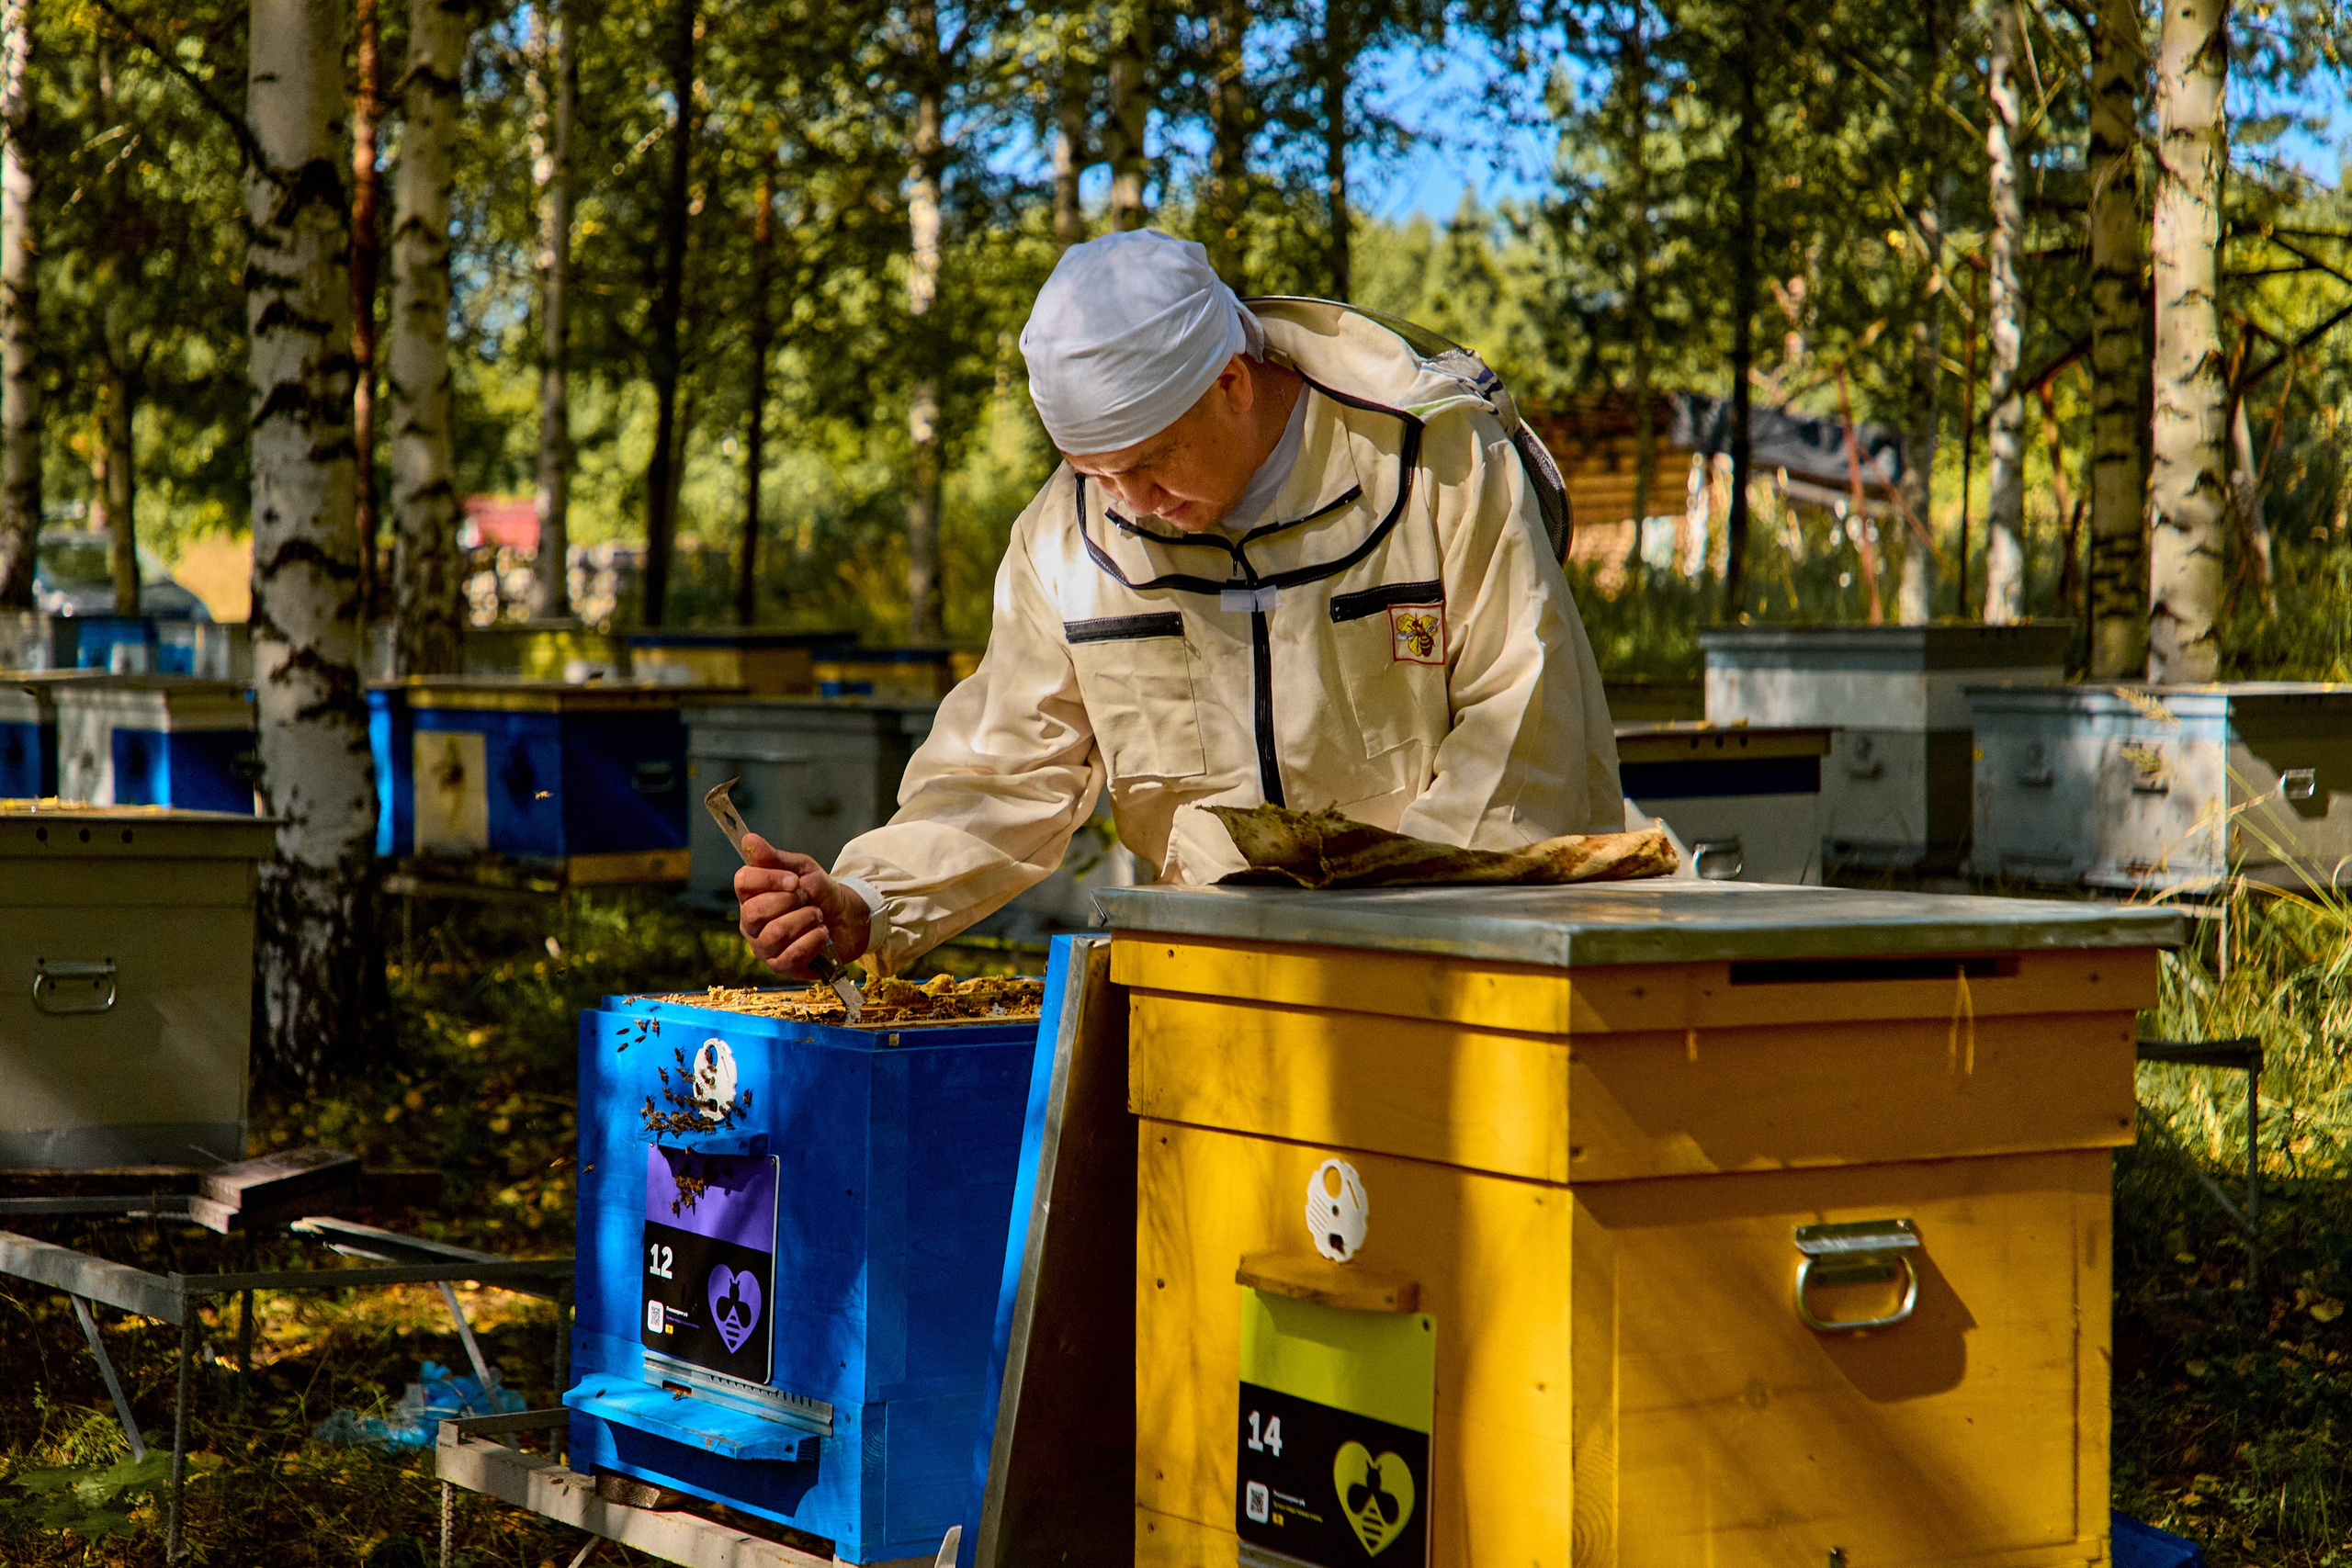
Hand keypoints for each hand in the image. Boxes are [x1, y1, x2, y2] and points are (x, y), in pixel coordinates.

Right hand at [734, 833, 872, 979]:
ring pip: (774, 934)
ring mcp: (763, 947)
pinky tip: (822, 934)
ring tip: (818, 916)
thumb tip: (748, 840)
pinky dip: (812, 941)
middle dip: (789, 902)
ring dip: (804, 920)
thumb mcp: (801, 869)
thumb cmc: (818, 892)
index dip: (769, 879)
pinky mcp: (780, 966)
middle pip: (754, 911)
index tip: (793, 880)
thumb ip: (774, 857)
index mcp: (751, 895)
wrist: (846, 918)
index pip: (742, 882)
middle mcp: (751, 922)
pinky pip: (791, 955)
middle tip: (808, 899)